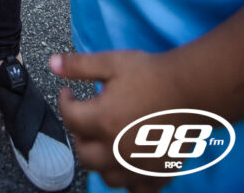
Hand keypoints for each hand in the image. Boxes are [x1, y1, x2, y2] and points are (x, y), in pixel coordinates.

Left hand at [50, 49, 174, 192]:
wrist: (191, 88)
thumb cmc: (151, 73)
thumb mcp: (112, 62)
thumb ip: (80, 66)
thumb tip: (52, 63)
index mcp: (103, 120)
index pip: (70, 118)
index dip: (64, 102)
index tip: (68, 93)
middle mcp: (116, 149)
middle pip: (83, 153)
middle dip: (78, 135)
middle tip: (85, 119)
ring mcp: (137, 165)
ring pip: (106, 176)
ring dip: (99, 161)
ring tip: (104, 142)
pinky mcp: (157, 174)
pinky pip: (137, 189)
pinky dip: (129, 181)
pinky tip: (128, 164)